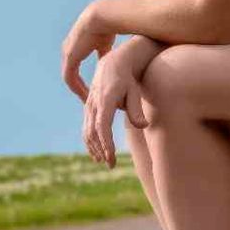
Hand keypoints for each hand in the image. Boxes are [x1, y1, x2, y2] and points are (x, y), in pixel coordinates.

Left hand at [61, 4, 116, 102]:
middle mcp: (68, 50)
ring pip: (69, 78)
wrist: (102, 17)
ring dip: (78, 90)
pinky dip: (77, 87)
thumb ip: (105, 55)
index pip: (75, 67)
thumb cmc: (107, 27)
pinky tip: (86, 95)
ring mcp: (67, 53)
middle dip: (79, 87)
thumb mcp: (106, 45)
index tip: (91, 91)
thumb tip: (109, 62)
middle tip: (88, 99)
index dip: (82, 81)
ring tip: (88, 101)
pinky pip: (70, 77)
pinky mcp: (70, 56)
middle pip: (71, 74)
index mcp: (76, 47)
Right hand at [83, 46, 149, 167]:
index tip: (112, 157)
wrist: (112, 65)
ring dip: (94, 148)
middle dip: (101, 150)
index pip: (102, 125)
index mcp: (106, 99)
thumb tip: (143, 126)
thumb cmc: (128, 80)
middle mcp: (94, 103)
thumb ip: (137, 109)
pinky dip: (90, 142)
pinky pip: (86, 128)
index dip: (106, 143)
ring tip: (104, 161)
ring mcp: (88, 106)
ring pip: (87, 131)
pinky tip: (97, 153)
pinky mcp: (88, 109)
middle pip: (93, 132)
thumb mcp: (135, 91)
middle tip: (111, 165)